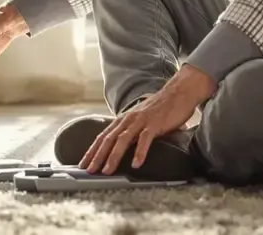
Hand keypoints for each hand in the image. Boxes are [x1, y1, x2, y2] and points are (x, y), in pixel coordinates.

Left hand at [81, 65, 215, 174]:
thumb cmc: (160, 109)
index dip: (92, 150)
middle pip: (108, 139)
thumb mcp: (141, 120)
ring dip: (113, 156)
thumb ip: (132, 132)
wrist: (178, 93)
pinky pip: (144, 139)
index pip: (103, 136)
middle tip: (89, 171)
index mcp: (123, 119)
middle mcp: (128, 119)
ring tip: (107, 171)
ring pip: (122, 140)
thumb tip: (125, 148)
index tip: (83, 164)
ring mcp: (141, 121)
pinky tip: (136, 164)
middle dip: (97, 156)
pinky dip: (139, 152)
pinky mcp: (154, 124)